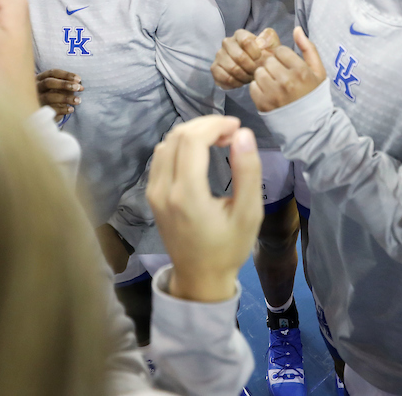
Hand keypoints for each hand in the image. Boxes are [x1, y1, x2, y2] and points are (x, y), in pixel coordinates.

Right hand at [37, 68, 82, 114]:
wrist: (41, 114)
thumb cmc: (53, 96)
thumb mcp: (57, 88)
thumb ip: (66, 85)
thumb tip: (79, 84)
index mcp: (40, 78)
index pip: (52, 73)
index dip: (66, 75)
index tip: (79, 79)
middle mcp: (36, 88)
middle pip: (48, 82)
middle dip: (64, 84)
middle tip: (78, 88)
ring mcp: (36, 99)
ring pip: (49, 97)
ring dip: (66, 98)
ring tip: (78, 100)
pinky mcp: (39, 110)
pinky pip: (50, 109)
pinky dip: (62, 109)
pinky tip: (71, 109)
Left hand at [147, 114, 262, 302]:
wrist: (200, 278)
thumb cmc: (228, 248)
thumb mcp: (249, 214)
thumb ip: (248, 172)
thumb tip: (243, 134)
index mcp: (187, 194)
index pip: (192, 139)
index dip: (215, 125)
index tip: (237, 128)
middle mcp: (164, 189)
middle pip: (178, 136)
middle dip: (206, 125)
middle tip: (231, 133)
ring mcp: (154, 192)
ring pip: (167, 143)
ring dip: (193, 133)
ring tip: (219, 140)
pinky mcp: (152, 194)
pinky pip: (162, 156)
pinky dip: (181, 145)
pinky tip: (201, 152)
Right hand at [212, 27, 279, 89]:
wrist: (255, 69)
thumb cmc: (264, 56)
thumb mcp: (272, 45)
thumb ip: (269, 38)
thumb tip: (260, 42)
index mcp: (240, 34)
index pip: (246, 41)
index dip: (256, 53)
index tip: (260, 59)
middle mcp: (227, 42)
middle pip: (239, 56)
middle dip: (251, 67)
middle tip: (256, 72)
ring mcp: (219, 55)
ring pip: (232, 68)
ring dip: (244, 76)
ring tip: (250, 77)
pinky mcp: (215, 68)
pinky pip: (224, 77)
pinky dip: (235, 82)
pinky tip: (240, 82)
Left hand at [251, 27, 326, 112]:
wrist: (310, 125)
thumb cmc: (314, 95)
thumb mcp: (318, 71)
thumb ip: (308, 48)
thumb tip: (296, 28)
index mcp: (301, 71)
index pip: (280, 51)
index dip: (283, 57)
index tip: (287, 65)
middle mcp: (287, 81)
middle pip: (268, 61)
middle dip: (273, 66)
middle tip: (279, 75)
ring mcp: (274, 94)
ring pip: (259, 72)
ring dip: (264, 76)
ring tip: (273, 83)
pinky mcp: (263, 104)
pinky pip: (253, 86)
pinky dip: (258, 88)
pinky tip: (268, 93)